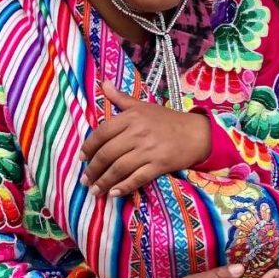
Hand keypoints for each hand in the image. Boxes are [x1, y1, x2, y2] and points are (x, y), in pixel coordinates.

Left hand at [80, 82, 211, 196]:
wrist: (197, 133)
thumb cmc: (168, 120)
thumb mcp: (144, 106)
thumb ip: (121, 98)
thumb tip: (104, 84)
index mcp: (132, 117)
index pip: (102, 133)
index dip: (88, 147)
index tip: (82, 158)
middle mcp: (138, 133)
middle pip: (107, 154)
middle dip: (93, 170)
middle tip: (85, 179)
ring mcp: (149, 150)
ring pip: (119, 168)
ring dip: (104, 182)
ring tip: (95, 190)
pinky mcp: (160, 164)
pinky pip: (137, 178)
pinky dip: (124, 187)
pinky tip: (114, 193)